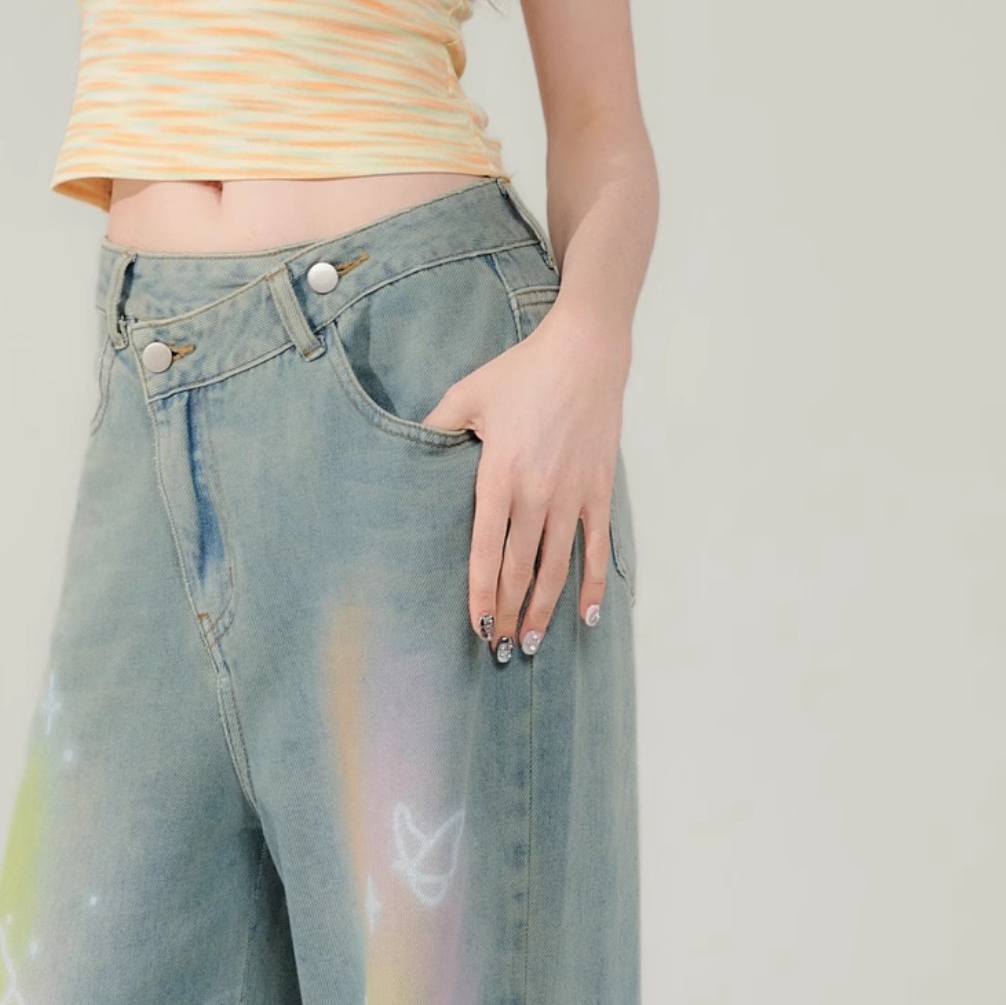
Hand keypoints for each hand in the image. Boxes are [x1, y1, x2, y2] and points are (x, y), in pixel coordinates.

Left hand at [422, 304, 625, 654]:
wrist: (584, 353)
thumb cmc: (521, 372)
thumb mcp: (467, 395)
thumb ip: (436, 427)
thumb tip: (407, 448)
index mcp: (499, 477)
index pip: (486, 552)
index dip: (482, 595)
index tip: (477, 628)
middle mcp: (537, 495)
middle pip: (520, 570)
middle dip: (509, 615)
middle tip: (501, 650)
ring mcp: (571, 496)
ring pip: (556, 568)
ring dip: (544, 610)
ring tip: (533, 643)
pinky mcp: (598, 491)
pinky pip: (596, 548)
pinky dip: (593, 584)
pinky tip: (588, 615)